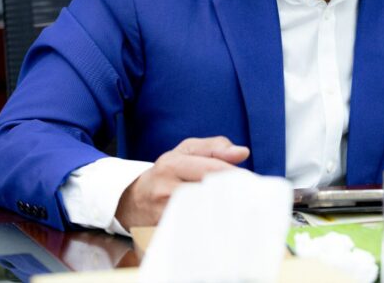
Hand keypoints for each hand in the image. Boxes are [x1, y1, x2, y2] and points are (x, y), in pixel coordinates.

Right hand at [115, 136, 249, 229]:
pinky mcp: (162, 235)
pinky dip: (209, 229)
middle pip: (208, 194)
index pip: (210, 169)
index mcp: (172, 165)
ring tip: (237, 211)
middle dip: (232, 195)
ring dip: (223, 213)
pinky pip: (192, 233)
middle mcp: (164, 190)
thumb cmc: (166, 172)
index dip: (235, 175)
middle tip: (248, 198)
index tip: (252, 180)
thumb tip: (243, 153)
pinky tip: (219, 225)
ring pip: (202, 216)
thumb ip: (215, 147)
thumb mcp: (186, 151)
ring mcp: (161, 216)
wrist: (131, 200)